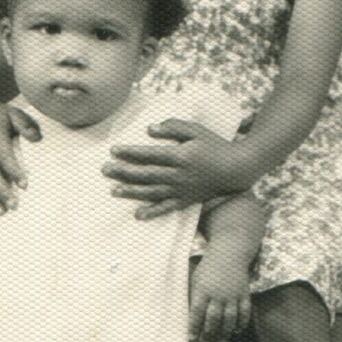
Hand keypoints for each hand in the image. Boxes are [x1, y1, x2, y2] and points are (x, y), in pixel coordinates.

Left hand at [104, 121, 244, 219]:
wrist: (237, 168)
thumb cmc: (216, 145)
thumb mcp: (196, 130)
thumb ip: (173, 126)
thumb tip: (149, 129)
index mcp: (180, 156)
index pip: (149, 155)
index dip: (130, 153)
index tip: (113, 150)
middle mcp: (179, 175)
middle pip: (146, 174)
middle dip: (123, 172)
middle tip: (104, 169)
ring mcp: (182, 190)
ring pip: (152, 192)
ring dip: (131, 191)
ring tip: (113, 190)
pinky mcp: (186, 200)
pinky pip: (167, 207)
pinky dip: (152, 212)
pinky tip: (138, 214)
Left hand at [189, 258, 254, 341]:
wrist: (229, 254)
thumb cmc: (208, 269)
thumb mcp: (196, 279)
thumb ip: (195, 297)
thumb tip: (191, 318)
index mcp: (203, 288)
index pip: (197, 311)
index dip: (194, 326)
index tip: (192, 338)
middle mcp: (218, 293)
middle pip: (214, 317)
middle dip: (209, 333)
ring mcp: (233, 294)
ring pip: (230, 318)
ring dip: (225, 331)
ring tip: (220, 340)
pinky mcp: (244, 294)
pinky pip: (245, 312)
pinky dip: (242, 323)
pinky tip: (237, 330)